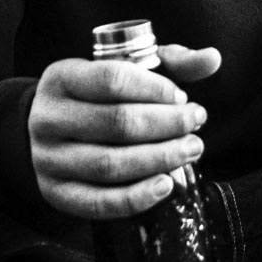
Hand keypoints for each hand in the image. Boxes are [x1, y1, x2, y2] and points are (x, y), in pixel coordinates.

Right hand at [30, 45, 220, 219]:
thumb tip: (213, 59)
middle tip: (196, 123)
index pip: (112, 79)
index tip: (182, 96)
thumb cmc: (95, 96)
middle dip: (166, 124)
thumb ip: (168, 62)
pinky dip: (137, 197)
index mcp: (61, 77)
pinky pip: (99, 203)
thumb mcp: (124, 69)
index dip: (155, 88)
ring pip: (109, 164)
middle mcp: (48, 117)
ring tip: (190, 150)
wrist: (48, 131)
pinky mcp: (57, 193)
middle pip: (116, 123)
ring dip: (159, 159)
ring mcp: (48, 159)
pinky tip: (166, 185)